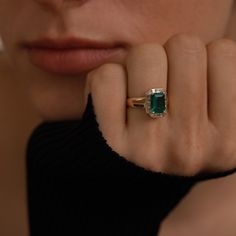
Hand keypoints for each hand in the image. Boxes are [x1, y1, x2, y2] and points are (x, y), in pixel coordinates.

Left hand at [84, 33, 235, 175]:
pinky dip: (108, 79)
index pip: (224, 53)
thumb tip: (217, 50)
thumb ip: (218, 88)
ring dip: (137, 65)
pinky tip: (113, 101)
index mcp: (227, 141)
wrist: (131, 181)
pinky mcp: (107, 142)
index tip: (187, 80)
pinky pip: (107, 76)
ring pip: (144, 54)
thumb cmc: (172, 143)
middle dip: (170, 56)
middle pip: (184, 46)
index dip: (201, 59)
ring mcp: (147, 145)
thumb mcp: (212, 125)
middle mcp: (189, 145)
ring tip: (137, 91)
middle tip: (159, 81)